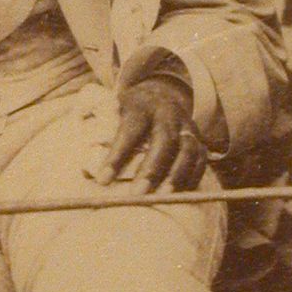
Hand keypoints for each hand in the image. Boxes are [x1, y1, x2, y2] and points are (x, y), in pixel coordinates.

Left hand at [96, 75, 207, 191]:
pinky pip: (201, 159)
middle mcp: (168, 113)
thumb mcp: (114, 110)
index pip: (129, 130)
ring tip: (163, 198)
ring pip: (188, 149)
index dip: (117, 156)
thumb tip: (89, 171)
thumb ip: (104, 134)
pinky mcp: (199, 138)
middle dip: (151, 169)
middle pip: (164, 140)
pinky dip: (193, 177)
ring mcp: (187, 125)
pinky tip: (180, 194)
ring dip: (176, 176)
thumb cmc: (131, 112)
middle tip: (137, 194)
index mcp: (141, 106)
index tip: (103, 181)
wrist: (160, 94)